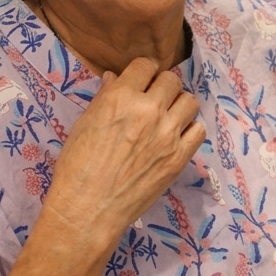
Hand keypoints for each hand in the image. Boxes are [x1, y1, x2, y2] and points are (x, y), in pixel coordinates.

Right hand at [43, 57, 204, 244]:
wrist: (88, 210)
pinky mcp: (180, 156)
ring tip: (167, 118)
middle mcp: (149, 110)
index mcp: (121, 98)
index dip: (145, 71)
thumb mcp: (84, 124)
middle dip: (163, 87)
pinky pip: (199, 130)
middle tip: (155, 101)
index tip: (144, 80)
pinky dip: (190, 130)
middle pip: (171, 80)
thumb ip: (104, 97)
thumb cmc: (77, 167)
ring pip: (189, 101)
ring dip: (179, 106)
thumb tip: (115, 77)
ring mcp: (168, 133)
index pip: (146, 65)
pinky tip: (176, 138)